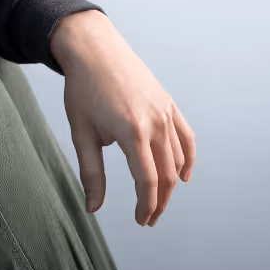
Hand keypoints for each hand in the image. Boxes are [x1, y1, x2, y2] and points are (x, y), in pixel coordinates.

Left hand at [50, 10, 194, 226]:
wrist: (94, 49)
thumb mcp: (81, 131)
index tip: (141, 221)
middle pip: (167, 174)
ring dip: (171, 184)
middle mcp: (155, 122)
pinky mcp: (168, 103)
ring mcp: (165, 111)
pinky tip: (183, 176)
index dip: (147, 206)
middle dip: (160, 201)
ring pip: (177, 158)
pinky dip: (188, 159)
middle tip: (149, 219)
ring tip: (158, 200)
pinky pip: (186, 137)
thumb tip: (93, 208)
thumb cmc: (82, 89)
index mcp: (132, 131)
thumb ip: (91, 172)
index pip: (148, 181)